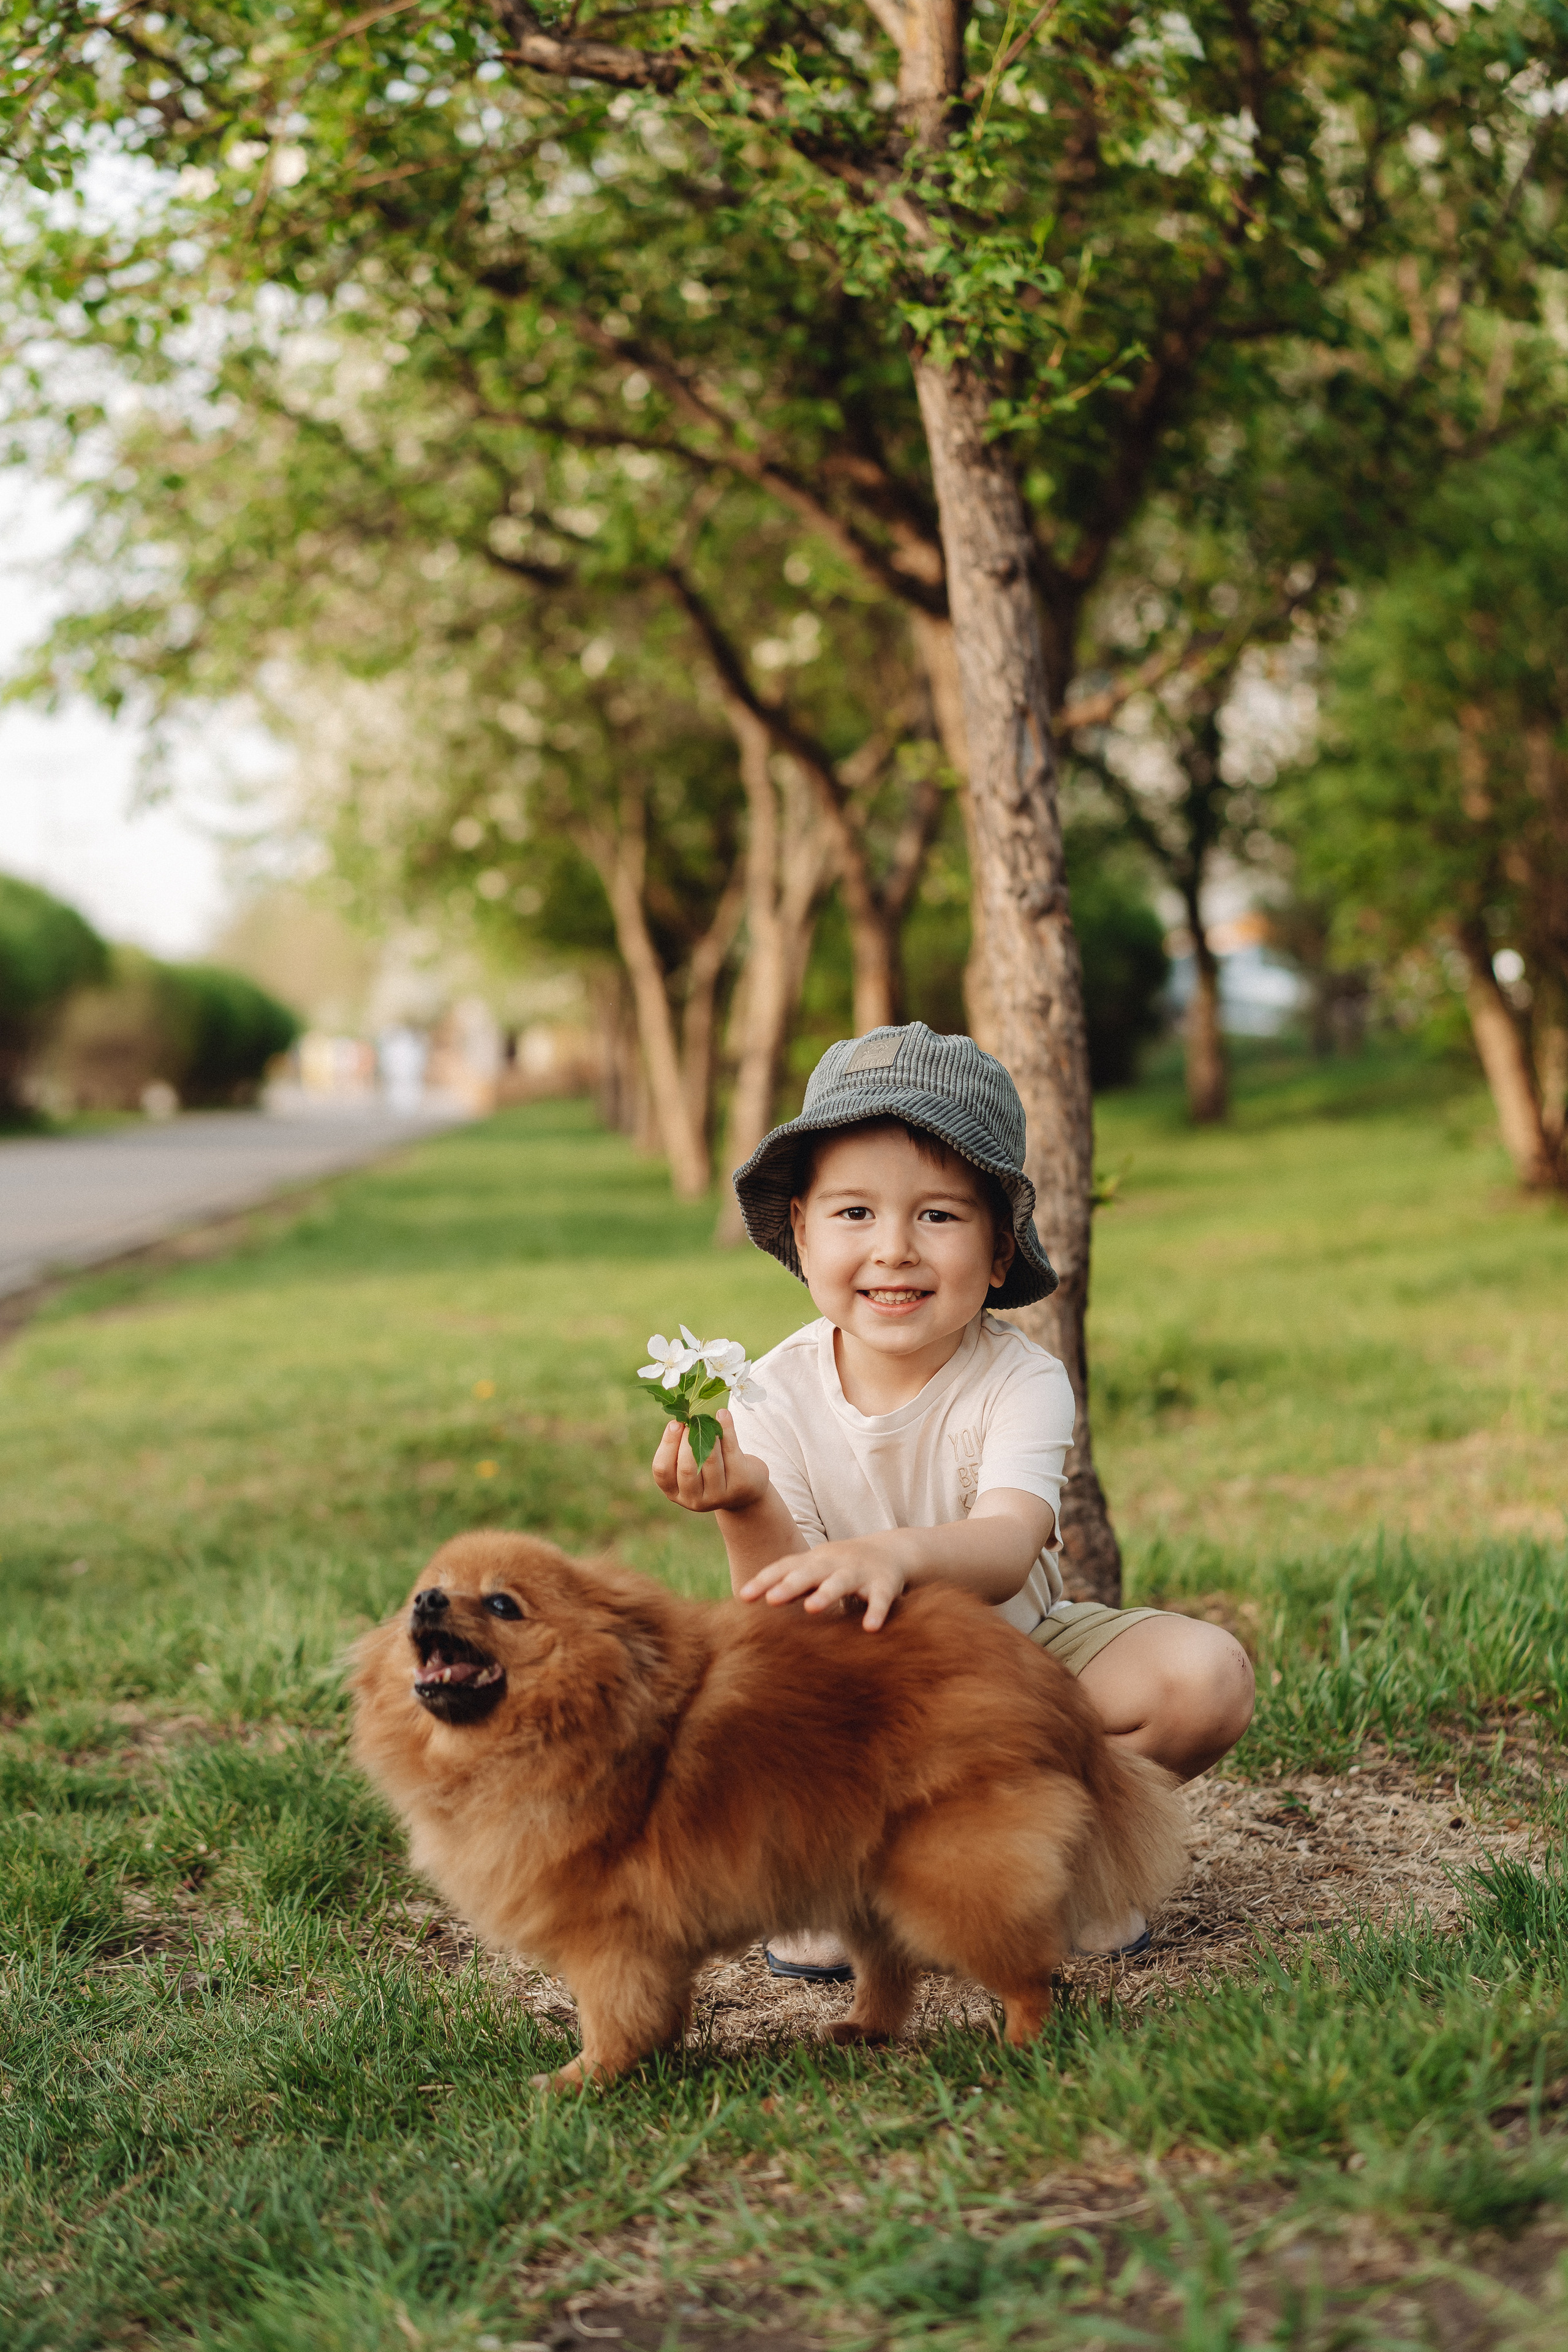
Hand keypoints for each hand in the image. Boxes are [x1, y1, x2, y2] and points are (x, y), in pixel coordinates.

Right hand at [651, 1409, 769, 1515]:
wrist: (745, 1491)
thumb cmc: (711, 1472)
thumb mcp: (692, 1467)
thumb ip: (683, 1450)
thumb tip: (682, 1419)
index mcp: (675, 1493)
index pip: (662, 1471)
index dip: (667, 1445)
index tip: (675, 1423)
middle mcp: (694, 1499)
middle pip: (686, 1468)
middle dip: (687, 1440)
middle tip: (692, 1421)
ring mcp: (718, 1495)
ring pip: (709, 1460)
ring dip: (707, 1434)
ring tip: (708, 1419)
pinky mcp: (739, 1484)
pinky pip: (730, 1452)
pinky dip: (726, 1429)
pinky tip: (723, 1415)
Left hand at [739, 1535, 906, 1630]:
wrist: (891, 1551)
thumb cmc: (841, 1566)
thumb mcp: (815, 1569)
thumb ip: (789, 1582)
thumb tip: (748, 1598)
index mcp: (813, 1561)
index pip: (785, 1568)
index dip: (764, 1581)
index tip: (743, 1597)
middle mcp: (833, 1564)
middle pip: (809, 1572)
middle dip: (790, 1585)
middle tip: (771, 1599)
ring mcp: (859, 1572)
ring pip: (841, 1582)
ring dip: (826, 1594)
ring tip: (812, 1609)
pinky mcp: (884, 1585)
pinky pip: (879, 1599)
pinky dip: (876, 1612)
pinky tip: (870, 1628)